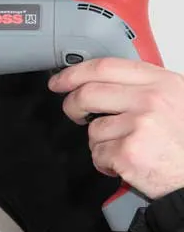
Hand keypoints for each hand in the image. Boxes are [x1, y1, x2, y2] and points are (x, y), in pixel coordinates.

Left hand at [48, 57, 183, 198]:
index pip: (105, 67)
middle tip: (75, 113)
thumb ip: (141, 87)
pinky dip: (106, 163)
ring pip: (93, 128)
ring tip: (124, 148)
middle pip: (88, 93)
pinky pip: (98, 153)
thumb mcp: (174, 101)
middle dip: (73, 105)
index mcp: (162, 83)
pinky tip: (126, 164)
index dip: (75, 73)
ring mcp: (140, 125)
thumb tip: (97, 81)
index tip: (60, 80)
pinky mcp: (129, 151)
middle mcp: (151, 100)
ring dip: (100, 142)